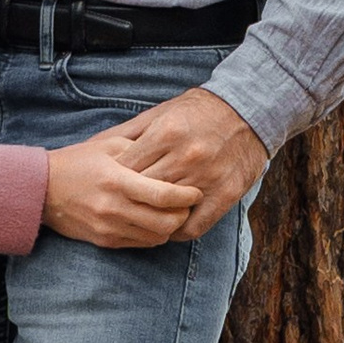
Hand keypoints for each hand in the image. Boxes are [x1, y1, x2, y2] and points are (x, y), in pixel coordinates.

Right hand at [42, 130, 201, 247]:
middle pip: (166, 222)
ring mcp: (109, 228)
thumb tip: (171, 156)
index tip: (195, 191)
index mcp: (117, 180)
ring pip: (157, 237)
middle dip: (183, 214)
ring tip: (172, 212)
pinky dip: (154, 235)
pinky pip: (141, 244)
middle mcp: (114, 208)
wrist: (41, 189)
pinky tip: (153, 220)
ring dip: (170, 227)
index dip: (186, 196)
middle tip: (187, 203)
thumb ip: (140, 150)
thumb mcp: (108, 146)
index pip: (163, 195)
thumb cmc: (77, 162)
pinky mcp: (105, 241)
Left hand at [107, 87, 267, 241]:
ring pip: (167, 211)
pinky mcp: (226, 194)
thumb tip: (95, 145)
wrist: (248, 111)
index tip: (106, 187)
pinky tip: (167, 227)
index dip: (114, 180)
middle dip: (128, 200)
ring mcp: (206, 178)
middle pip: (144, 191)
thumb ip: (130, 132)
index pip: (127, 169)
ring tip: (139, 219)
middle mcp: (185, 157)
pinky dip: (177, 231)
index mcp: (166, 134)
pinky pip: (195, 226)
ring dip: (151, 218)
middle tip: (117, 207)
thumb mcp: (161, 113)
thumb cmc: (197, 111)